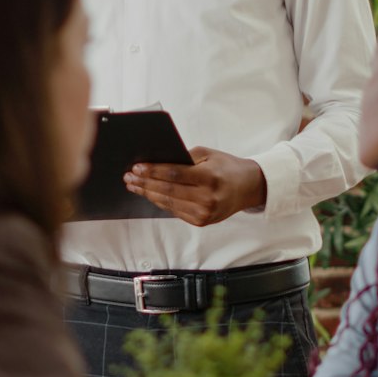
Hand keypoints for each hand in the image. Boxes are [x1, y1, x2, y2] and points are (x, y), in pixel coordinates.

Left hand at [124, 147, 267, 226]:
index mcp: (210, 178)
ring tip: (134, 186)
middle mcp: (207, 198)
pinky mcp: (201, 222)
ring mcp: (204, 213)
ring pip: (168, 203)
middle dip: (145, 183)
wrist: (248, 187)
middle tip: (129, 177)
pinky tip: (149, 194)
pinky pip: (174, 211)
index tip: (137, 167)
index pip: (174, 174)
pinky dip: (160, 202)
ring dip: (148, 194)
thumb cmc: (226, 167)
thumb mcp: (208, 155)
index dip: (153, 171)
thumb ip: (184, 158)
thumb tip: (156, 163)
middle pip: (168, 190)